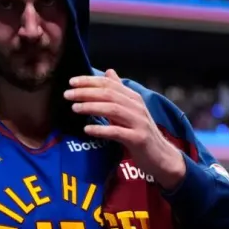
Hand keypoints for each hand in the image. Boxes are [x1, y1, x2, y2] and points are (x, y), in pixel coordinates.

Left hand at [64, 69, 186, 189]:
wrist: (161, 157)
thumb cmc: (140, 133)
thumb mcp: (130, 110)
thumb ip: (118, 92)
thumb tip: (108, 72)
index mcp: (133, 98)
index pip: (109, 84)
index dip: (90, 81)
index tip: (71, 82)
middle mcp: (137, 107)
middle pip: (109, 94)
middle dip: (86, 92)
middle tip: (67, 94)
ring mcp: (139, 122)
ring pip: (113, 110)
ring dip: (91, 107)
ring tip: (74, 108)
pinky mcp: (139, 139)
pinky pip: (117, 132)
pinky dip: (101, 129)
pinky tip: (87, 129)